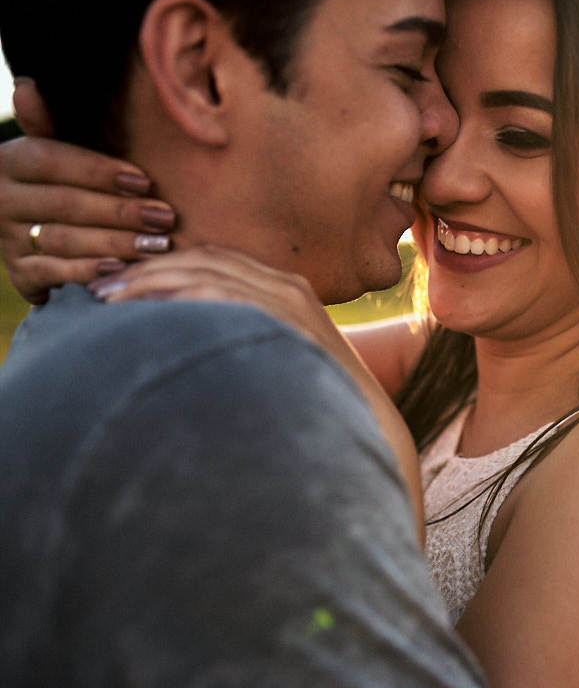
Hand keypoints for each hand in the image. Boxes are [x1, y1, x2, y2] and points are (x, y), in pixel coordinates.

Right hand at [0, 78, 177, 303]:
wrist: (24, 229)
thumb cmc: (55, 183)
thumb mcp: (50, 151)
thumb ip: (46, 125)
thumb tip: (27, 86)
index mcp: (9, 161)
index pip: (50, 160)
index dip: (98, 170)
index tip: (144, 180)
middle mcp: (1, 198)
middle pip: (64, 203)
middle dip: (120, 212)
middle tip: (164, 218)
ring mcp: (7, 237)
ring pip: (63, 239)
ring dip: (114, 243)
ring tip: (156, 245)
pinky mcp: (18, 272)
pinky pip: (53, 272)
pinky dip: (87, 271)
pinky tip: (121, 268)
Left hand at [89, 246, 426, 536]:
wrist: (370, 430)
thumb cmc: (316, 407)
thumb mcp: (275, 364)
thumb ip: (243, 344)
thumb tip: (193, 351)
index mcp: (285, 291)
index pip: (212, 260)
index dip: (160, 267)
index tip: (115, 287)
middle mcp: (289, 286)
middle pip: (205, 257)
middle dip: (146, 268)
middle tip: (97, 288)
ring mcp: (292, 299)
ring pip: (208, 269)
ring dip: (151, 279)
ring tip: (106, 298)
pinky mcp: (292, 317)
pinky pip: (227, 291)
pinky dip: (181, 292)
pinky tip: (145, 307)